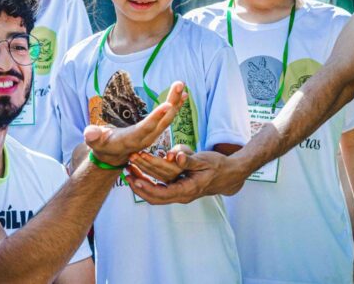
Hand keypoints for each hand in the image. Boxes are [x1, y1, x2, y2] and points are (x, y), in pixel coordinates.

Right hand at [84, 82, 185, 166]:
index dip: (156, 117)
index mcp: (131, 140)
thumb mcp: (94, 142)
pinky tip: (182, 94)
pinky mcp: (154, 129)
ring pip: (167, 118)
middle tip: (179, 86)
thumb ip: (92, 137)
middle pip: (162, 121)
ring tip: (181, 86)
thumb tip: (90, 133)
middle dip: (171, 104)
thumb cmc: (101, 144)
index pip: (146, 128)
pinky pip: (167, 117)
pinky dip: (175, 106)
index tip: (168, 105)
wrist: (111, 154)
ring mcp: (152, 134)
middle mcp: (146, 138)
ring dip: (175, 102)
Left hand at [129, 150, 245, 203]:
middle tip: (125, 171)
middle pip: (154, 197)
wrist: (228, 175)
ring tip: (127, 171)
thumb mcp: (205, 160)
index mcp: (187, 190)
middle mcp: (181, 195)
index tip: (135, 178)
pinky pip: (159, 190)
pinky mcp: (177, 189)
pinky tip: (138, 172)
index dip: (147, 187)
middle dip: (138, 185)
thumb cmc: (217, 166)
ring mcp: (179, 194)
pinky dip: (147, 182)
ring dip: (140, 183)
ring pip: (154, 194)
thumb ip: (189, 159)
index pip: (162, 193)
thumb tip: (176, 157)